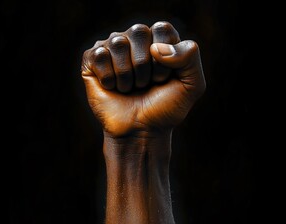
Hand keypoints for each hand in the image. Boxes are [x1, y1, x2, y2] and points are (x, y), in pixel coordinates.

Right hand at [81, 21, 205, 136]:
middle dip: (145, 65)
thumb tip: (155, 47)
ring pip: (118, 43)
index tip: (163, 78)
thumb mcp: (192, 85)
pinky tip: (112, 88)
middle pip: (139, 31)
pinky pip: (99, 54)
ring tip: (129, 88)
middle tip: (145, 84)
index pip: (161, 29)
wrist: (140, 132)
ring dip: (127, 75)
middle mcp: (135, 39)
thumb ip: (190, 56)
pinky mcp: (92, 60)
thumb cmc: (165, 108)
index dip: (164, 57)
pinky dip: (109, 78)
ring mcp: (112, 48)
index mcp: (160, 39)